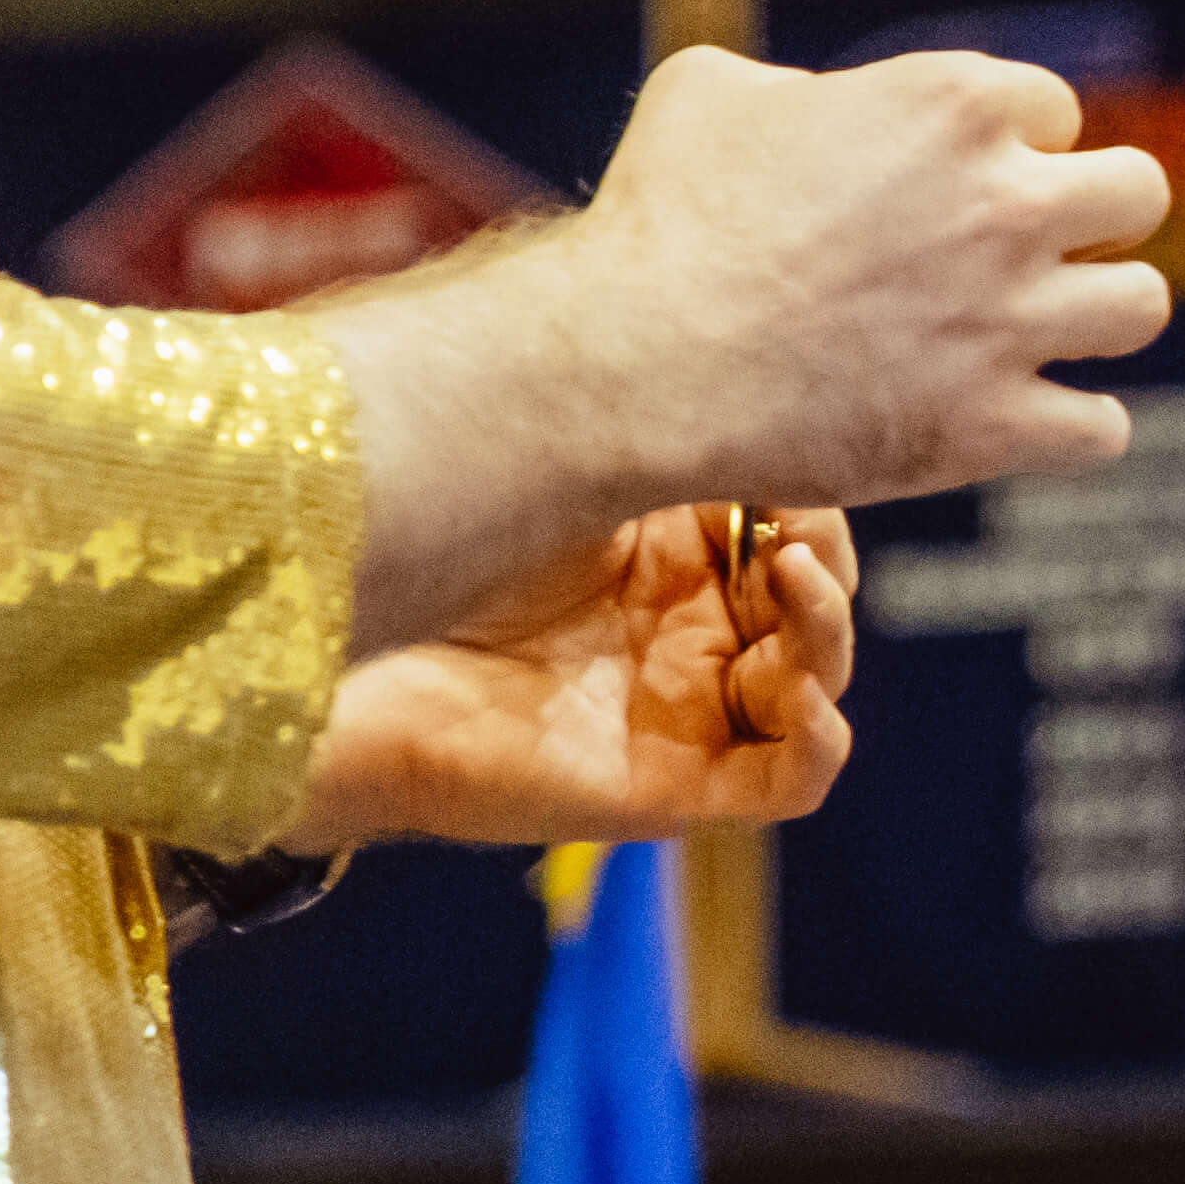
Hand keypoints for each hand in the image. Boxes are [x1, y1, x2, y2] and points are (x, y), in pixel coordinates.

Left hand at [281, 502, 858, 847]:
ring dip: (827, 630)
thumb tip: (761, 398)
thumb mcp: (572, 477)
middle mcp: (693, 632)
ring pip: (818, 680)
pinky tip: (803, 695)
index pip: (791, 525)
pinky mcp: (677, 786)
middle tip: (791, 524)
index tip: (782, 462)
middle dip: (822, 556)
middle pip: (816, 599)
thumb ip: (664, 445)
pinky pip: (789, 779)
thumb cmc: (446, 562)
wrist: (357, 667)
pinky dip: (818, 742)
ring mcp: (690, 711)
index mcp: (675, 556)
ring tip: (792, 574)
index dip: (807, 497)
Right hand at [317, 46, 1166, 651]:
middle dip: (1097, 218)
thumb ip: (798, 85)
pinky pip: (1104, 430)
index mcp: (954, 105)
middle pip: (1141, 193)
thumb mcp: (711, 90)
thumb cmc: (660, 220)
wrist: (634, 362)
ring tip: (1040, 335)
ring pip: (1142, 306)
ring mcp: (1008, 320)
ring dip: (1098, 319)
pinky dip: (1071, 428)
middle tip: (1036, 253)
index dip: (1013, 147)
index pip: (1057, 110)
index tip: (964, 186)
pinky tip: (1023, 420)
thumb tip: (813, 105)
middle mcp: (1005, 204)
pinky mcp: (991, 426)